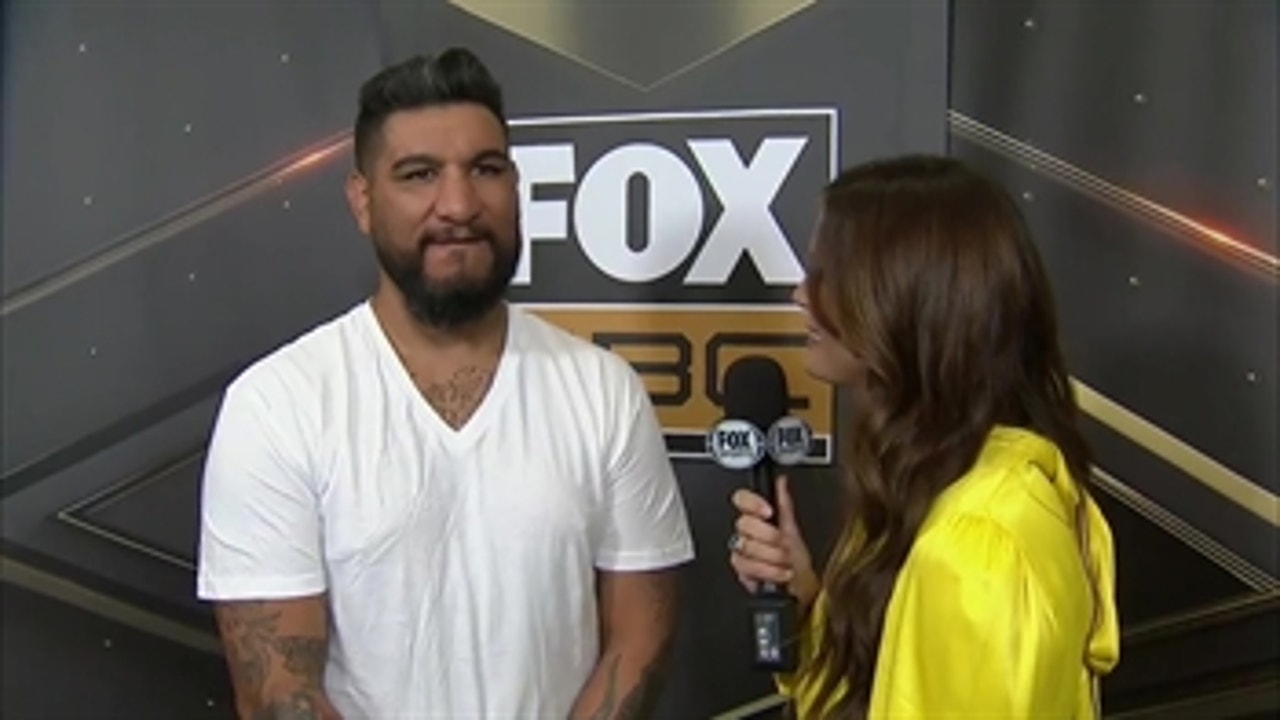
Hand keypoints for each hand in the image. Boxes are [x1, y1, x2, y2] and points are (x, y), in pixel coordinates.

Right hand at [728, 475, 819, 610]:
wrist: (802, 589)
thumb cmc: (801, 561)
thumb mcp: (796, 530)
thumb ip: (785, 505)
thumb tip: (781, 481)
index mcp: (759, 518)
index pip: (741, 499)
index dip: (752, 503)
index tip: (768, 512)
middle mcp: (747, 534)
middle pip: (743, 524)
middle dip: (769, 537)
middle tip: (783, 545)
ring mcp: (742, 552)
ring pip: (744, 546)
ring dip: (771, 556)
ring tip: (785, 561)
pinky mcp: (741, 571)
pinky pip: (744, 567)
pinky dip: (767, 571)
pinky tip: (778, 572)